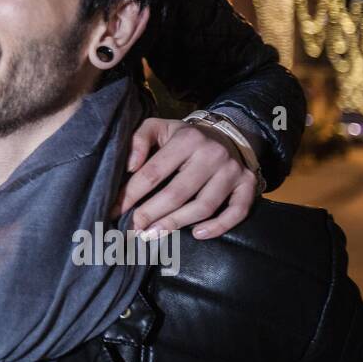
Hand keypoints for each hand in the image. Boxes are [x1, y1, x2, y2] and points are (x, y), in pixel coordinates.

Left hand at [111, 116, 256, 239]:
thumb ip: (139, 140)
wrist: (223, 134)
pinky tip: (197, 234)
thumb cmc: (182, 137)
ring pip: (203, 206)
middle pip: (177, 193)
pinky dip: (218, 227)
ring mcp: (232, 171)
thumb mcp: (158, 127)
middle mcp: (212, 154)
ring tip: (153, 234)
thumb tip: (130, 166)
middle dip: (150, 214)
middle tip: (133, 229)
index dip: (132, 194)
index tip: (114, 210)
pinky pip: (237, 212)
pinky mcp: (248, 184)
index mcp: (186, 139)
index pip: (154, 172)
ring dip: (176, 224)